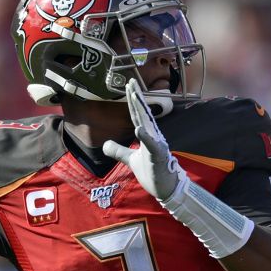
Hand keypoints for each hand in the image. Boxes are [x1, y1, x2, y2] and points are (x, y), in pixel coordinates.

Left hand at [101, 78, 185, 200]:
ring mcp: (157, 145)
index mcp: (147, 135)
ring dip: (141, 111)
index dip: (133, 100)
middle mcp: (153, 137)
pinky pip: (152, 146)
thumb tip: (104, 144)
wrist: (166, 189)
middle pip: (142, 114)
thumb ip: (119, 150)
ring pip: (148, 125)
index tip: (129, 85)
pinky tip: (139, 129)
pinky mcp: (159, 157)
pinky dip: (146, 137)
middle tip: (131, 81)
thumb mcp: (131, 159)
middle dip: (136, 97)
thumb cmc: (152, 172)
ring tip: (135, 96)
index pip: (137, 115)